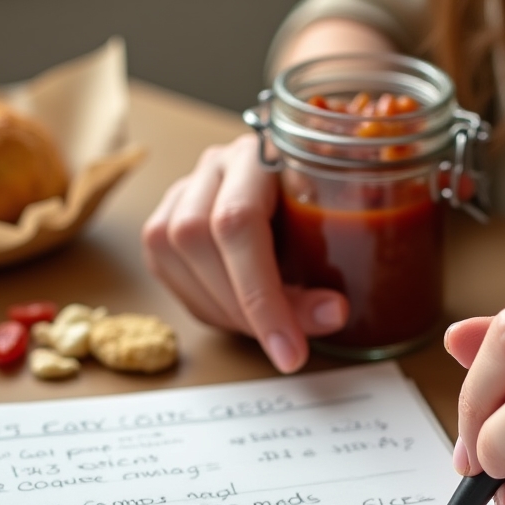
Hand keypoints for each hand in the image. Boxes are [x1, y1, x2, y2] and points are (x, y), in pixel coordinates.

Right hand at [142, 133, 347, 372]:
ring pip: (171, 254)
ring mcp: (184, 189)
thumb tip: (334, 312)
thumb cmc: (325, 210)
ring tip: (265, 329)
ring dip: (222, 310)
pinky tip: (238, 315)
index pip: (239, 222)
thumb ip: (336, 266)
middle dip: (243, 310)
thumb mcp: (339, 230)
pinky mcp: (165, 219)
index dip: (261, 296)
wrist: (303, 189)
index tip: (291, 351)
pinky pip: (166, 270)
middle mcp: (216, 164)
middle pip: (197, 238)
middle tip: (286, 346)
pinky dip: (205, 306)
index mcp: (261, 153)